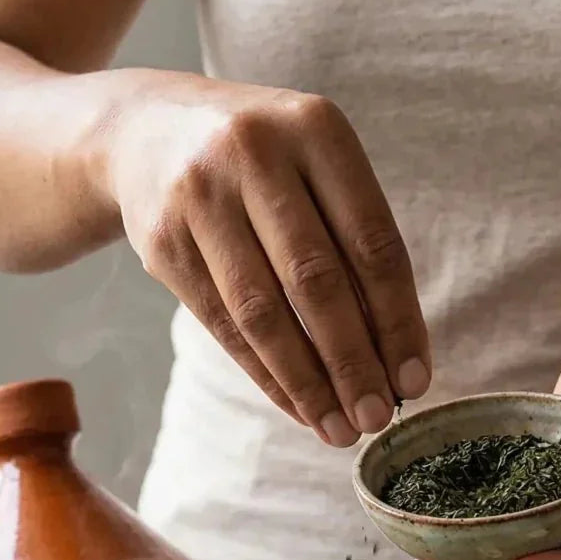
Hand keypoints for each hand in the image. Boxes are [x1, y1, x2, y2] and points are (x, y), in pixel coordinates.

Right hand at [106, 74, 430, 445]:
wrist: (147, 131)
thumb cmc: (261, 164)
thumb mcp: (314, 167)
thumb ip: (355, 240)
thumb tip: (395, 355)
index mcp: (316, 130)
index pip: (372, 242)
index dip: (397, 320)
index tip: (413, 382)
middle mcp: (255, 154)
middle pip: (315, 281)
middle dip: (352, 362)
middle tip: (375, 418)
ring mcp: (200, 197)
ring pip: (262, 312)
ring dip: (306, 382)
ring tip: (337, 429)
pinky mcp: (162, 241)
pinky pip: (222, 324)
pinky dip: (264, 374)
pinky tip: (295, 406)